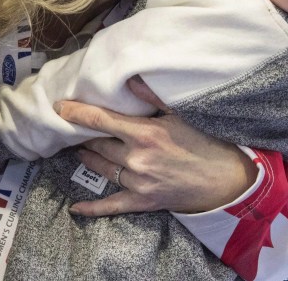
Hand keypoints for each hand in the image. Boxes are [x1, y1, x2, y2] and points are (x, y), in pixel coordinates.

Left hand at [57, 76, 257, 216]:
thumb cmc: (206, 143)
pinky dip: (93, 208)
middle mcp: (137, 159)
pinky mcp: (143, 202)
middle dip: (82, 136)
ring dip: (87, 158)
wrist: (227, 180)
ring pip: (101, 169)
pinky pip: (112, 206)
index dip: (77, 113)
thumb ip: (152, 97)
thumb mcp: (181, 115)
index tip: (60, 107)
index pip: (101, 120)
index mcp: (145, 133)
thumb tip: (130, 79)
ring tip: (78, 149)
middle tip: (71, 128)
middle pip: (97, 145)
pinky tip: (75, 207)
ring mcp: (138, 183)